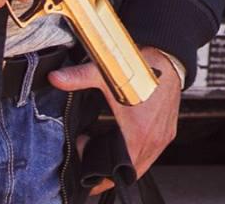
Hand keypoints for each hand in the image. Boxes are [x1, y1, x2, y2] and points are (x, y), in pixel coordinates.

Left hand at [51, 48, 181, 187]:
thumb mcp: (107, 72)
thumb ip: (79, 77)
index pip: (118, 171)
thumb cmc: (143, 66)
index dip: (99, 171)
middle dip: (110, 170)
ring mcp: (163, 136)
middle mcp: (154, 139)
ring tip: (107, 149)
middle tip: (92, 156)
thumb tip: (56, 78)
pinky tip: (126, 141)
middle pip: (130, 171)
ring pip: (142, 164)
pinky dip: (139, 154)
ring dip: (125, 162)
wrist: (168, 54)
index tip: (85, 156)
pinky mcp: (168, 130)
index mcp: (138, 133)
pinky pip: (152, 153)